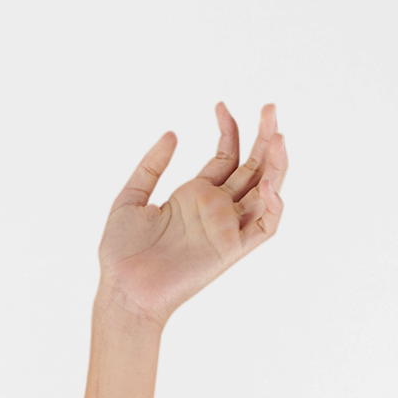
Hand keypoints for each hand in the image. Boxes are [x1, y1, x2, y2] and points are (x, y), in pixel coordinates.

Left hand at [97, 103, 287, 327]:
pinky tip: (265, 183)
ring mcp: (225, 228)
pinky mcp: (231, 249)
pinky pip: (265, 227)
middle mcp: (215, 210)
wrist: (123, 290)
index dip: (230, 130)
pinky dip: (273, 205)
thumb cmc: (120, 255)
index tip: (221, 106)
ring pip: (266, 192)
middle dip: (264, 137)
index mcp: (194, 196)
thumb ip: (151, 166)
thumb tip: (173, 133)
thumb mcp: (129, 199)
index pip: (227, 157)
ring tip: (277, 135)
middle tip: (270, 108)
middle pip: (253, 168)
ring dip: (277, 164)